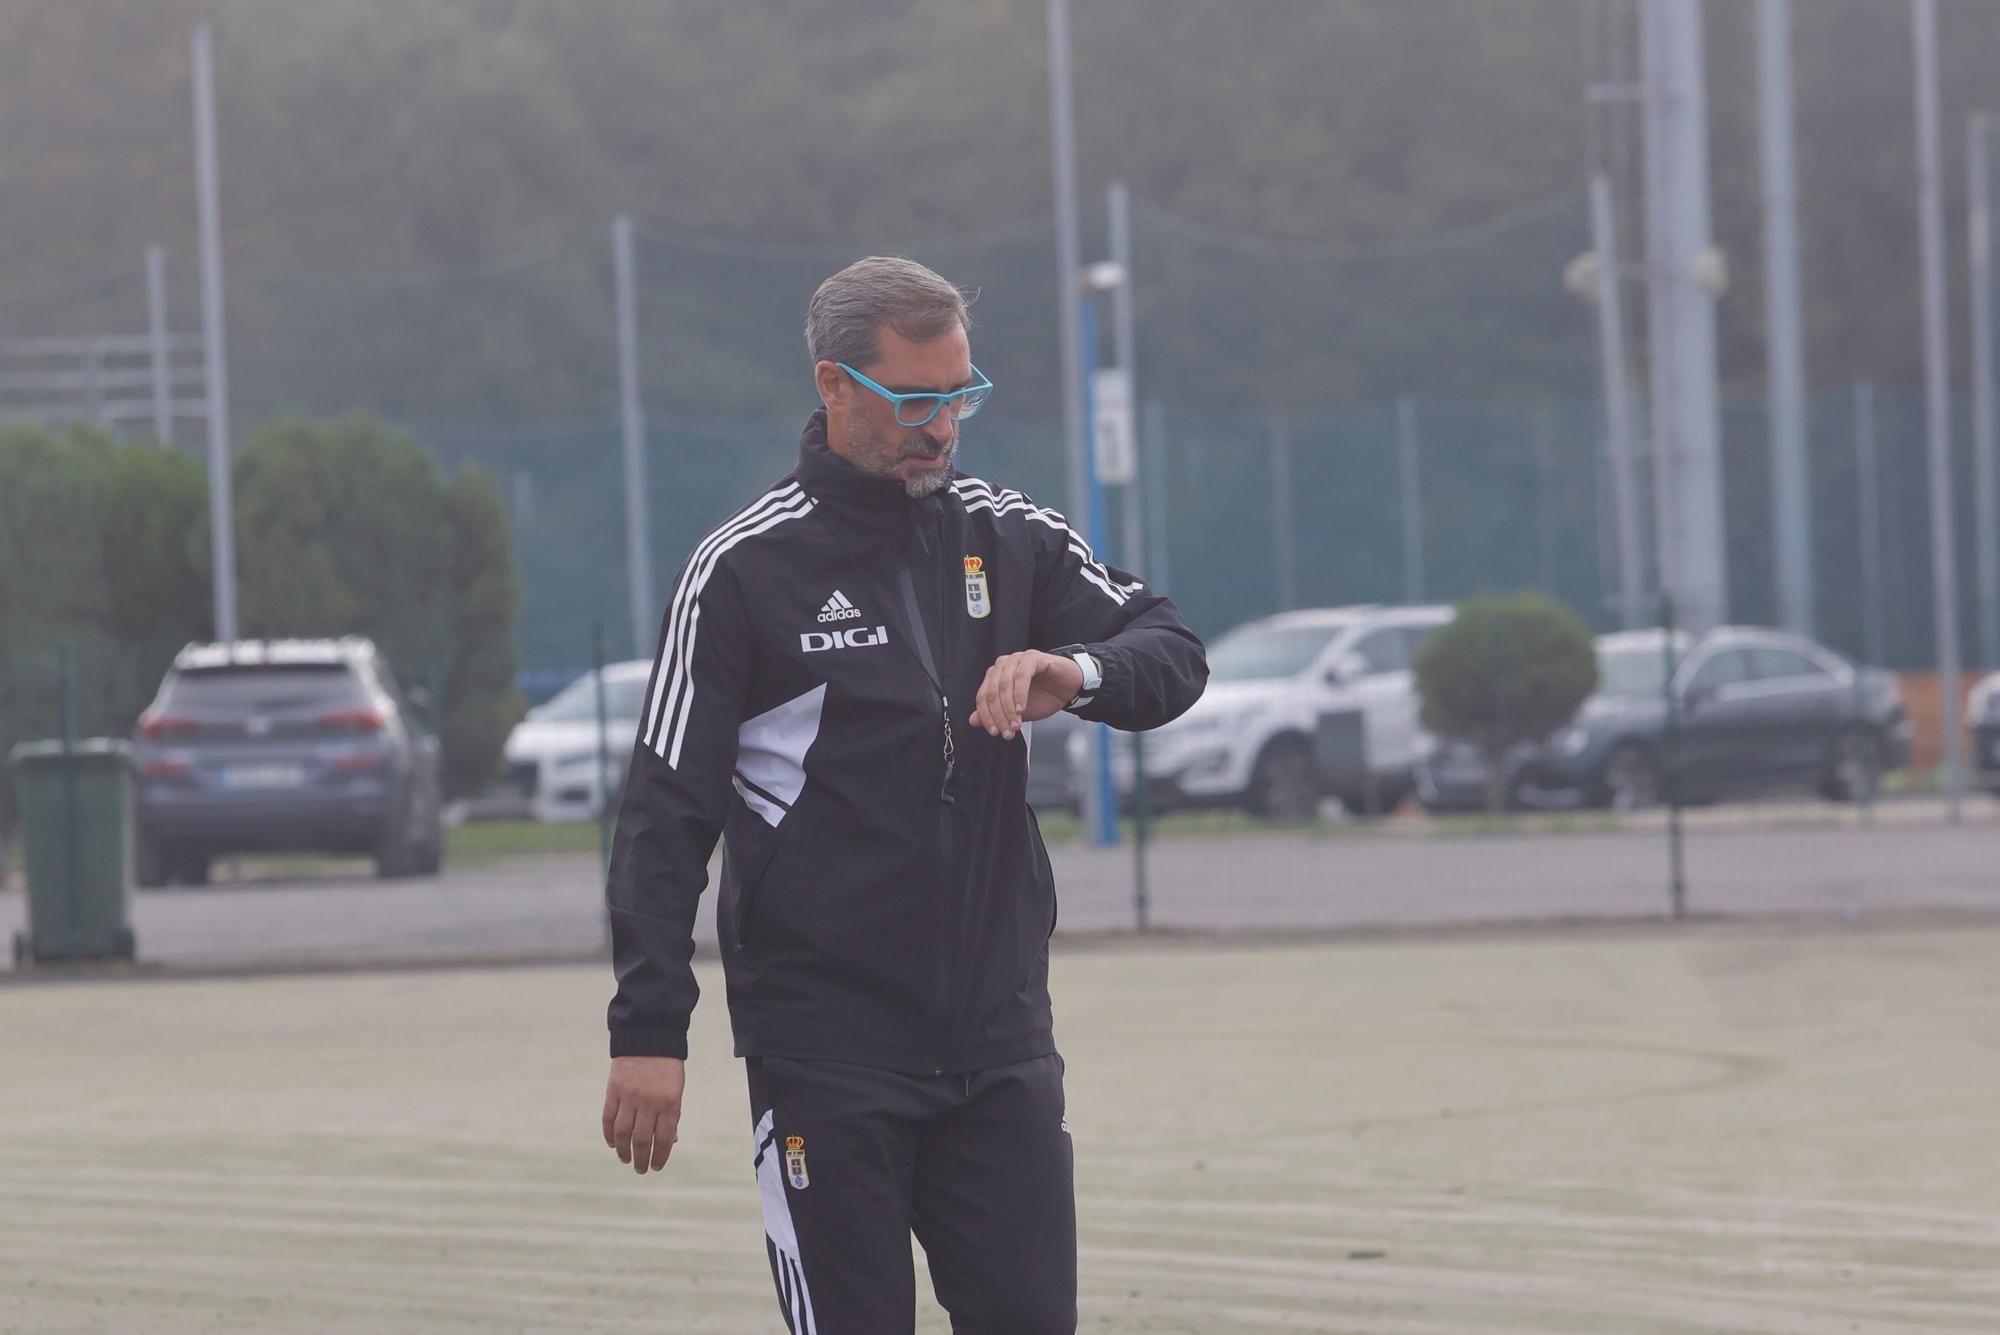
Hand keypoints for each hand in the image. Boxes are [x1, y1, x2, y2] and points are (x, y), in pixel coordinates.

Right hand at [602, 1055, 684, 1175]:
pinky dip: (609, 1134)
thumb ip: (671, 1115)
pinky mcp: (613, 1090)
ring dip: (624, 1151)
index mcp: (670, 1102)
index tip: (656, 1167)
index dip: (660, 1156)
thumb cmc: (667, 1067)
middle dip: (641, 1159)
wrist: (648, 1037)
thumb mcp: (676, 1090)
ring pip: (623, 1132)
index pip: (664, 1138)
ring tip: (625, 1160)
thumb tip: (669, 1143)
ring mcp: (629, 1096)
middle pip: (642, 1139)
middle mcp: (649, 1101)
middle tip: (640, 1170)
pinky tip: (613, 1144)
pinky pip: (609, 1118)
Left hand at [969, 650, 1083, 740]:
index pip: (982, 697)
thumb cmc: (1044, 696)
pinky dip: (1020, 694)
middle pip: (991, 692)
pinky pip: (1021, 675)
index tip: (995, 732)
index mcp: (996, 677)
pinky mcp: (1033, 657)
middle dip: (999, 715)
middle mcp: (1003, 666)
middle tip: (1008, 732)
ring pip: (1004, 684)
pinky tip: (1022, 708)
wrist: (1070, 688)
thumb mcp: (1016, 712)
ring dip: (1009, 708)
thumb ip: (996, 714)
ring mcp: (1017, 659)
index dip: (987, 717)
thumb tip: (973, 720)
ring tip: (1016, 724)